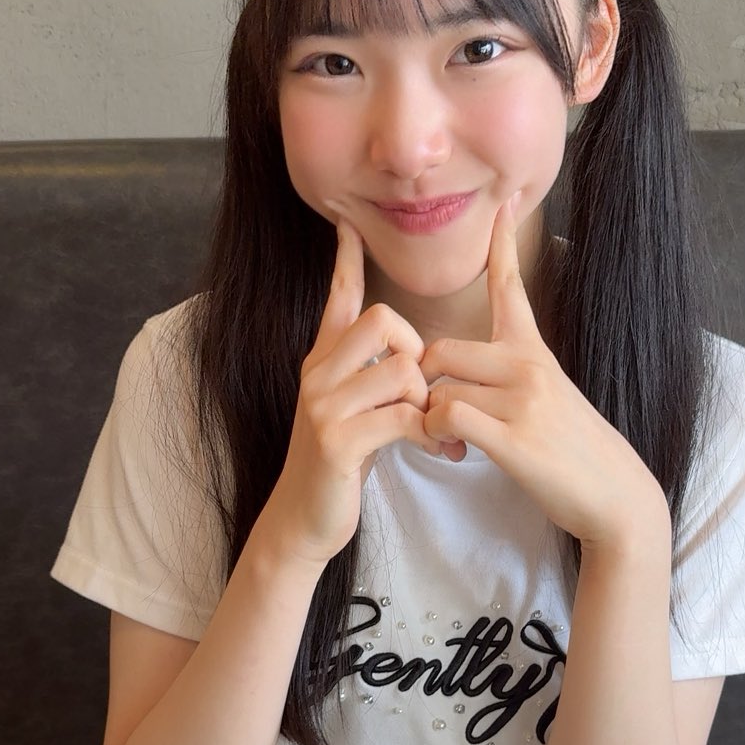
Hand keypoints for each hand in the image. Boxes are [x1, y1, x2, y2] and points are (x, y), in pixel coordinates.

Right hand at [264, 222, 442, 569]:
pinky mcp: (337, 440)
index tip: (348, 225)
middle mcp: (318, 373)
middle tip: (426, 397)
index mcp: (324, 361)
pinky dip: (429, 433)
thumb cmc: (341, 465)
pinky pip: (401, 416)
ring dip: (429, 401)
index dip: (346, 261)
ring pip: (401, 370)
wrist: (305, 519)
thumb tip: (411, 358)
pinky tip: (438, 451)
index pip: (338, 297)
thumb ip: (374, 378)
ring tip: (437, 433)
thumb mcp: (355, 411)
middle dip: (420, 354)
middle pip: (385, 320)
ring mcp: (324, 405)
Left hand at [420, 200, 667, 551]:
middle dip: (425, 384)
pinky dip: (435, 434)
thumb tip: (461, 376)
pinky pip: (447, 415)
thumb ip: (510, 376)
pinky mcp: (514, 437)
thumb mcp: (550, 397)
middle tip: (434, 417)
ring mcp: (523, 400)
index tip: (500, 206)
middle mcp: (529, 366)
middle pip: (441, 349)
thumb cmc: (576, 452)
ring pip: (440, 386)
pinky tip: (452, 452)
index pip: (511, 287)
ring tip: (449, 443)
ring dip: (429, 417)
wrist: (614, 496)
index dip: (502, 245)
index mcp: (536, 352)